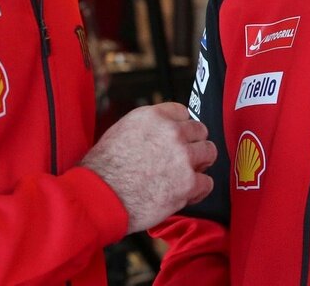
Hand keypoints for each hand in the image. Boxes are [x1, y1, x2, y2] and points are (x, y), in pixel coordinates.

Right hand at [82, 102, 216, 233]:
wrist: (100, 197)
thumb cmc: (102, 169)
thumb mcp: (120, 131)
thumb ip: (146, 128)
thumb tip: (158, 133)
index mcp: (154, 116)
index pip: (183, 112)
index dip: (180, 127)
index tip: (177, 138)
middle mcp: (172, 132)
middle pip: (200, 131)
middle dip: (193, 144)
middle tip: (184, 158)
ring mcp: (183, 157)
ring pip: (209, 152)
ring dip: (200, 164)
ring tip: (187, 174)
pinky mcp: (188, 184)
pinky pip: (207, 182)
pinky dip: (199, 189)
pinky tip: (186, 193)